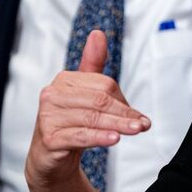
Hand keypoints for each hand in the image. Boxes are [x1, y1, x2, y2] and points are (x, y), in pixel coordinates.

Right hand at [25, 30, 150, 191]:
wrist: (49, 158)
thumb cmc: (69, 122)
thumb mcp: (83, 93)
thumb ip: (93, 65)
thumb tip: (98, 34)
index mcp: (64, 80)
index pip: (103, 85)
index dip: (123, 100)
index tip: (138, 115)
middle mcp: (52, 96)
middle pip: (99, 101)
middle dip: (125, 114)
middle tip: (143, 124)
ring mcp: (48, 117)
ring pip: (92, 119)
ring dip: (118, 126)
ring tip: (135, 130)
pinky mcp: (49, 139)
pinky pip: (79, 136)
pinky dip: (99, 137)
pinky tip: (114, 139)